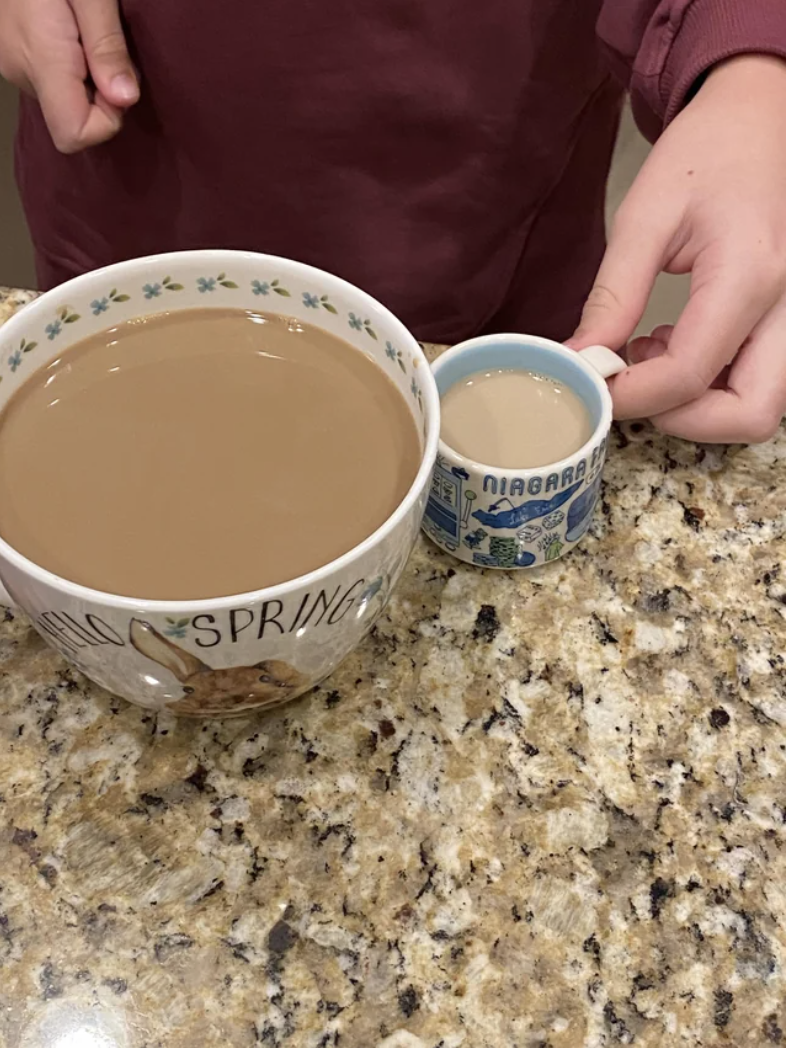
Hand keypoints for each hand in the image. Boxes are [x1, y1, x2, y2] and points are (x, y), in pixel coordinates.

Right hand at [0, 0, 138, 153]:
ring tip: (86, 31)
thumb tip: (126, 100)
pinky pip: (47, 77)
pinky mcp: (8, 50)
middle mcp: (21, 72)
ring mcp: (10, 63)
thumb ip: (106, 46)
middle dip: (100, 98)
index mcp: (41, 61)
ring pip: (60, 98)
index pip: (73, 134)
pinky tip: (70, 30)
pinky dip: (69, 66)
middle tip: (106, 47)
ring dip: (85, 79)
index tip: (118, 84)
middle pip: (69, 118)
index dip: (106, 122)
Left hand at [570, 55, 785, 443]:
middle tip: (633, 387)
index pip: (690, 373)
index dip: (633, 395)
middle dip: (683, 420)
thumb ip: (613, 295)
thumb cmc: (705, 154)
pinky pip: (761, 383)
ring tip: (652, 355)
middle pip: (750, 413)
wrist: (758, 119)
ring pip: (761, 407)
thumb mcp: (645, 217)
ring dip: (700, 406)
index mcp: (750, 274)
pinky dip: (714, 387)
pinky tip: (675, 346)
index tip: (591, 384)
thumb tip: (579, 360)